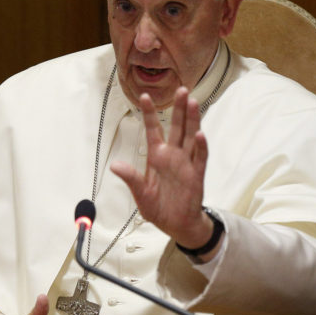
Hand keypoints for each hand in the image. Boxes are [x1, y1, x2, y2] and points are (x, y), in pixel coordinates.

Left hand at [111, 88, 218, 253]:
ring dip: (192, 120)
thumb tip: (115, 165)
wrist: (176, 226)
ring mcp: (186, 164)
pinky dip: (200, 147)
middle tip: (181, 89)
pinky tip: (200, 134)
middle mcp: (173, 156)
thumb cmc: (159, 208)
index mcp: (157, 157)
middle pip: (177, 127)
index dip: (150, 114)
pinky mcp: (196, 176)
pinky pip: (199, 158)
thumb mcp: (140, 194)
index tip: (144, 96)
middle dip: (178, 109)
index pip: (153, 130)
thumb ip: (131, 178)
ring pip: (190, 137)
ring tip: (193, 102)